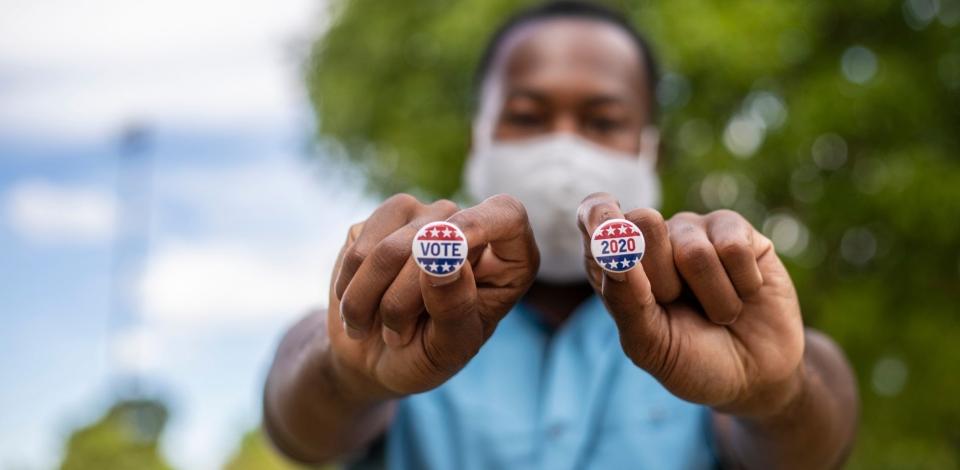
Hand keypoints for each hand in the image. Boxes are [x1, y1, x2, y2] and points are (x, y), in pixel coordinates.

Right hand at [328, 193, 538, 399]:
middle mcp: (469, 227)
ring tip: (372, 324)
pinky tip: (356, 302)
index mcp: (507, 259)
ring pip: (391, 246)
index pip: (507, 215)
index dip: (476, 227)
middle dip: (404, 299)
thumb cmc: (425, 355)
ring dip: (370, 298)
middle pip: (436, 241)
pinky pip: (360, 245)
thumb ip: (455, 307)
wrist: (373, 356)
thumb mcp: (450, 349)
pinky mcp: (383, 220)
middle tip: (397, 335)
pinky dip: (349, 285)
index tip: (450, 256)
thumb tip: (444, 258)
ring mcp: (425, 217)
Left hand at [577, 193, 804, 415]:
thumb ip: (623, 301)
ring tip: (717, 312)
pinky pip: (734, 250)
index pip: (592, 214)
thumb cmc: (691, 359)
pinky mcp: (734, 229)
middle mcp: (650, 236)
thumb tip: (615, 256)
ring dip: (712, 299)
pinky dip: (743, 287)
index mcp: (615, 260)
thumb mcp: (648, 345)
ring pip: (694, 251)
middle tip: (678, 306)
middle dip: (664, 281)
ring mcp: (692, 229)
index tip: (612, 240)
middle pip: (644, 222)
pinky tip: (744, 294)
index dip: (599, 218)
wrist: (755, 374)